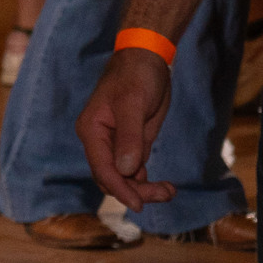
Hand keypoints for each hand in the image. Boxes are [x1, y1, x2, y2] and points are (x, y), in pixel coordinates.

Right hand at [75, 46, 178, 209]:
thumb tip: (126, 170)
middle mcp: (100, 141)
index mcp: (92, 131)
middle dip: (135, 191)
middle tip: (165, 194)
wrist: (147, 58)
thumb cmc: (136, 75)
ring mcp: (115, 144)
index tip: (138, 204)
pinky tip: (165, 186)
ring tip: (169, 192)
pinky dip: (147, 182)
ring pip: (124, 178)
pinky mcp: (131, 143)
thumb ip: (129, 137)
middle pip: (111, 178)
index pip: (102, 169)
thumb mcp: (133, 104)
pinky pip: (134, 170)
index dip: (119, 189)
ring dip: (144, 189)